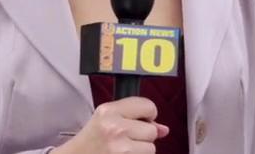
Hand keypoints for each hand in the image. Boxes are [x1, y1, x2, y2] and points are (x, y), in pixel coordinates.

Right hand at [53, 98, 168, 153]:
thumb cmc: (90, 141)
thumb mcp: (106, 121)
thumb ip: (135, 119)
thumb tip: (164, 129)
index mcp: (108, 111)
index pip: (147, 106)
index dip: (148, 115)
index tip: (142, 120)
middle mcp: (114, 127)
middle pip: (151, 130)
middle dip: (143, 136)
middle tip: (125, 139)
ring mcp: (120, 147)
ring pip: (151, 148)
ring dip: (140, 151)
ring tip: (123, 149)